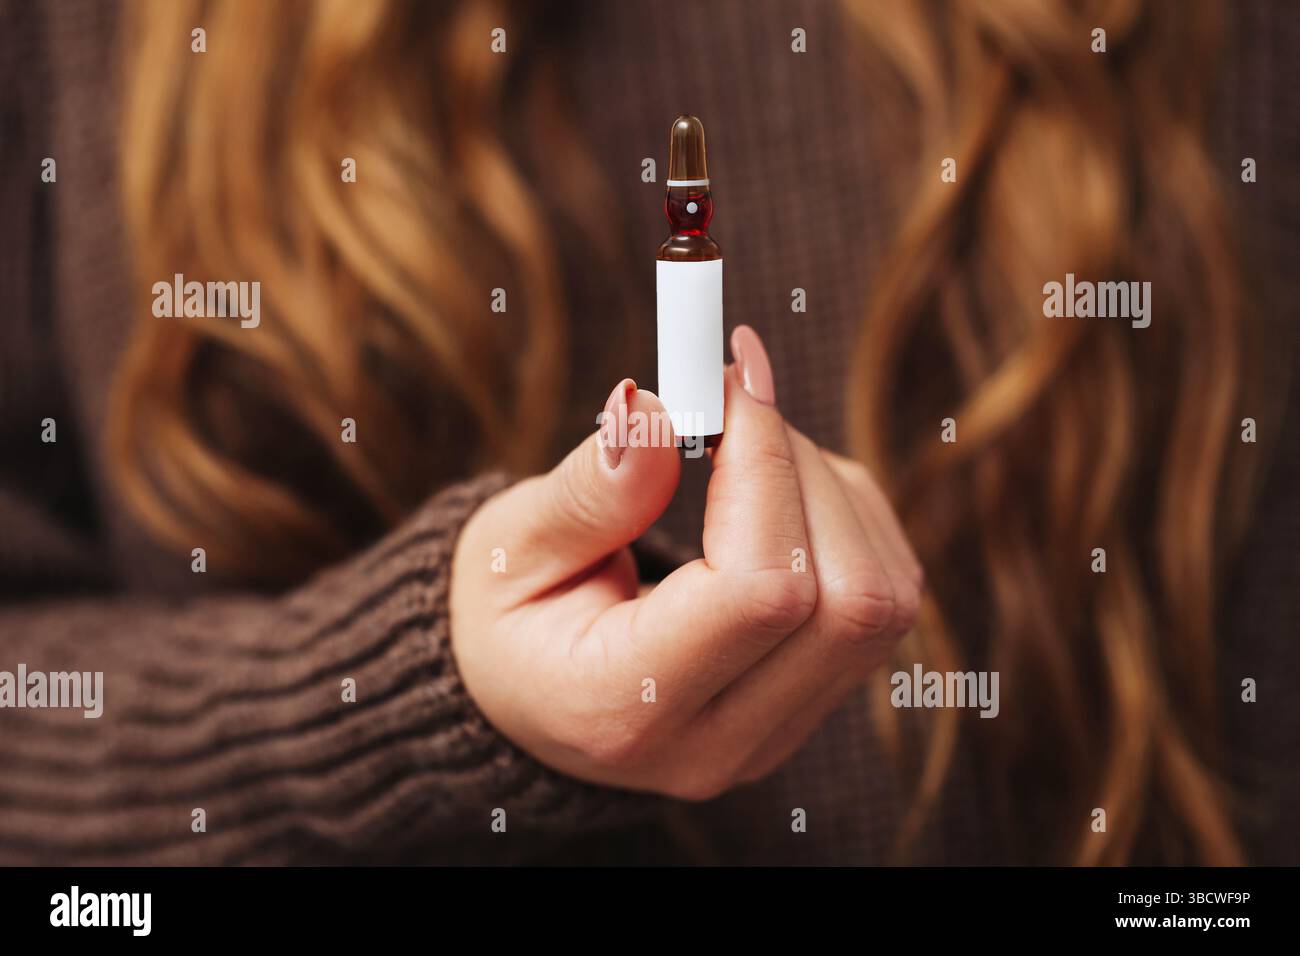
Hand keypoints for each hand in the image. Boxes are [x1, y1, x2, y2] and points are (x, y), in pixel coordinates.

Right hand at [450, 325, 921, 798]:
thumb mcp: (511, 546)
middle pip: (848, 600)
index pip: (760, 590)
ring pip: (884, 599)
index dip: (764, 463)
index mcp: (625, 706)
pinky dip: (850, 518)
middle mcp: (719, 741)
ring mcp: (777, 734)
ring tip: (746, 451)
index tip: (726, 379)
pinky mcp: (813, 705)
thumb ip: (587, 489)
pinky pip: (887, 600)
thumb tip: (655, 409)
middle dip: (804, 469)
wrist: (527, 695)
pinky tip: (777, 494)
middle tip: (734, 403)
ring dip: (832, 490)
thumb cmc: (510, 613)